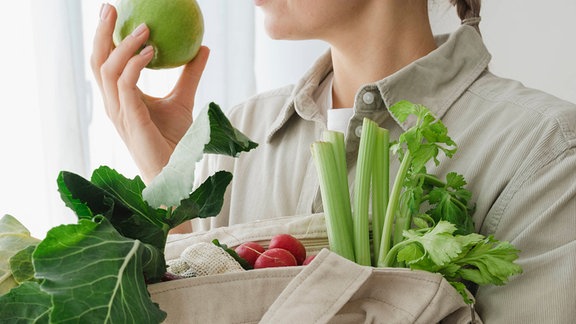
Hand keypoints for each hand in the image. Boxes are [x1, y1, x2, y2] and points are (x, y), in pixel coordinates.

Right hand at [90, 3, 209, 182]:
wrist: (175, 172)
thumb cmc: (174, 141)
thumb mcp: (183, 99)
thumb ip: (189, 74)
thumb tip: (203, 48)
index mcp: (121, 97)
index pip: (105, 62)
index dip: (105, 36)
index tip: (114, 12)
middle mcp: (114, 103)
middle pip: (97, 61)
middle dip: (101, 32)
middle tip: (111, 7)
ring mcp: (120, 113)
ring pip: (108, 70)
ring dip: (123, 45)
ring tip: (144, 29)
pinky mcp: (131, 121)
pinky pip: (126, 86)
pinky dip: (135, 65)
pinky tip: (151, 52)